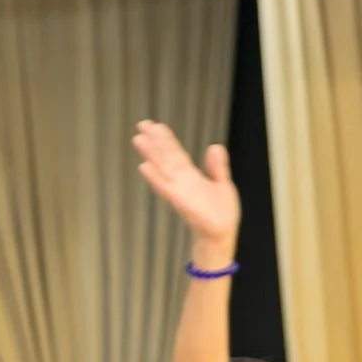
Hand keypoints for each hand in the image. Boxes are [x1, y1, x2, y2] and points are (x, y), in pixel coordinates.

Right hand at [133, 121, 240, 255]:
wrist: (222, 235)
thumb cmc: (221, 214)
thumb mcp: (223, 184)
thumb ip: (217, 166)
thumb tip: (214, 146)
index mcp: (191, 177)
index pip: (175, 153)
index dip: (165, 139)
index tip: (155, 126)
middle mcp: (182, 182)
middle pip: (165, 157)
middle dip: (154, 142)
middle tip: (141, 125)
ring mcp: (180, 192)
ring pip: (163, 169)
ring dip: (151, 155)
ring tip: (139, 139)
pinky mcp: (181, 203)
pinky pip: (166, 189)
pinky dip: (155, 178)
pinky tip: (144, 167)